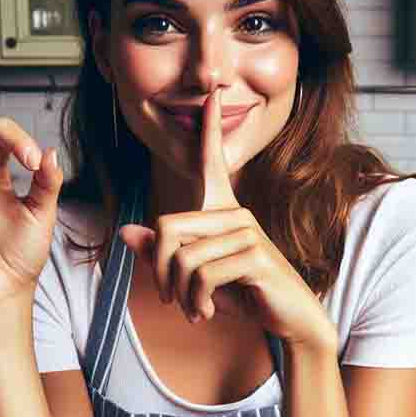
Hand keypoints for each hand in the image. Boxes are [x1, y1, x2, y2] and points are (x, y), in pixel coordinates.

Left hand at [118, 90, 331, 345]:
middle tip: (170, 299)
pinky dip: (195, 300)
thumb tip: (125, 232)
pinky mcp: (254, 255)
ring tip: (191, 310)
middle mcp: (235, 214)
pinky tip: (205, 312)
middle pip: (166, 227)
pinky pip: (202, 274)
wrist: (290, 318)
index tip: (211, 97)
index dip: (209, 131)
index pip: (212, 163)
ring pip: (182, 257)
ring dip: (179, 294)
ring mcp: (247, 232)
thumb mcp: (196, 277)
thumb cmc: (243, 293)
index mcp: (223, 211)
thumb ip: (162, 255)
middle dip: (159, 271)